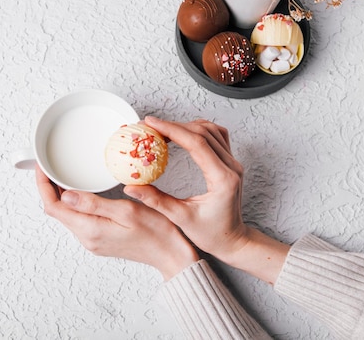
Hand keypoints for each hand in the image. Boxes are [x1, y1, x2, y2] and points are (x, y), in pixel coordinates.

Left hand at [36, 165, 197, 279]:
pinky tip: (80, 190)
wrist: (171, 256)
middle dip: (49, 187)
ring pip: (66, 215)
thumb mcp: (126, 212)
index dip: (43, 185)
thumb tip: (66, 196)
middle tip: (50, 165)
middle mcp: (87, 238)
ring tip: (62, 173)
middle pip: (56, 211)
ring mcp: (92, 240)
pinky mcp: (99, 239)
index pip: (53, 207)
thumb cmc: (156, 233)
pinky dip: (74, 203)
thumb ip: (94, 204)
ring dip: (61, 195)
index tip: (42, 167)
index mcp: (90, 230)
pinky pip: (78, 219)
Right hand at [125, 117, 288, 284]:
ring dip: (185, 125)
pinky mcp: (230, 163)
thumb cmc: (211, 234)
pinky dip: (197, 130)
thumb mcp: (180, 219)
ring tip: (162, 130)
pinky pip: (216, 136)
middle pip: (202, 132)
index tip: (151, 123)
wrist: (233, 241)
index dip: (172, 129)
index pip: (196, 143)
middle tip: (149, 126)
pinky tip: (183, 134)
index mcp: (222, 179)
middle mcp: (231, 167)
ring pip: (211, 130)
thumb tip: (131, 188)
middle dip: (173, 125)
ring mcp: (233, 163)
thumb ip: (155, 201)